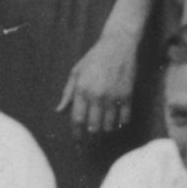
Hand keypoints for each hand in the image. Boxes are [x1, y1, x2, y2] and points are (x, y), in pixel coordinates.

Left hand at [60, 25, 141, 139]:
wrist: (118, 44)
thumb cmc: (94, 58)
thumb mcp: (76, 72)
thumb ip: (68, 93)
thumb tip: (59, 112)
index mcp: (82, 90)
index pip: (77, 119)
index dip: (76, 134)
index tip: (77, 142)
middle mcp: (97, 95)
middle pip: (93, 126)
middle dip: (91, 137)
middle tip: (91, 141)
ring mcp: (113, 96)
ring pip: (109, 125)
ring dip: (105, 131)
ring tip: (103, 131)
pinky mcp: (127, 95)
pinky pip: (125, 118)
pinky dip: (120, 124)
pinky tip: (117, 122)